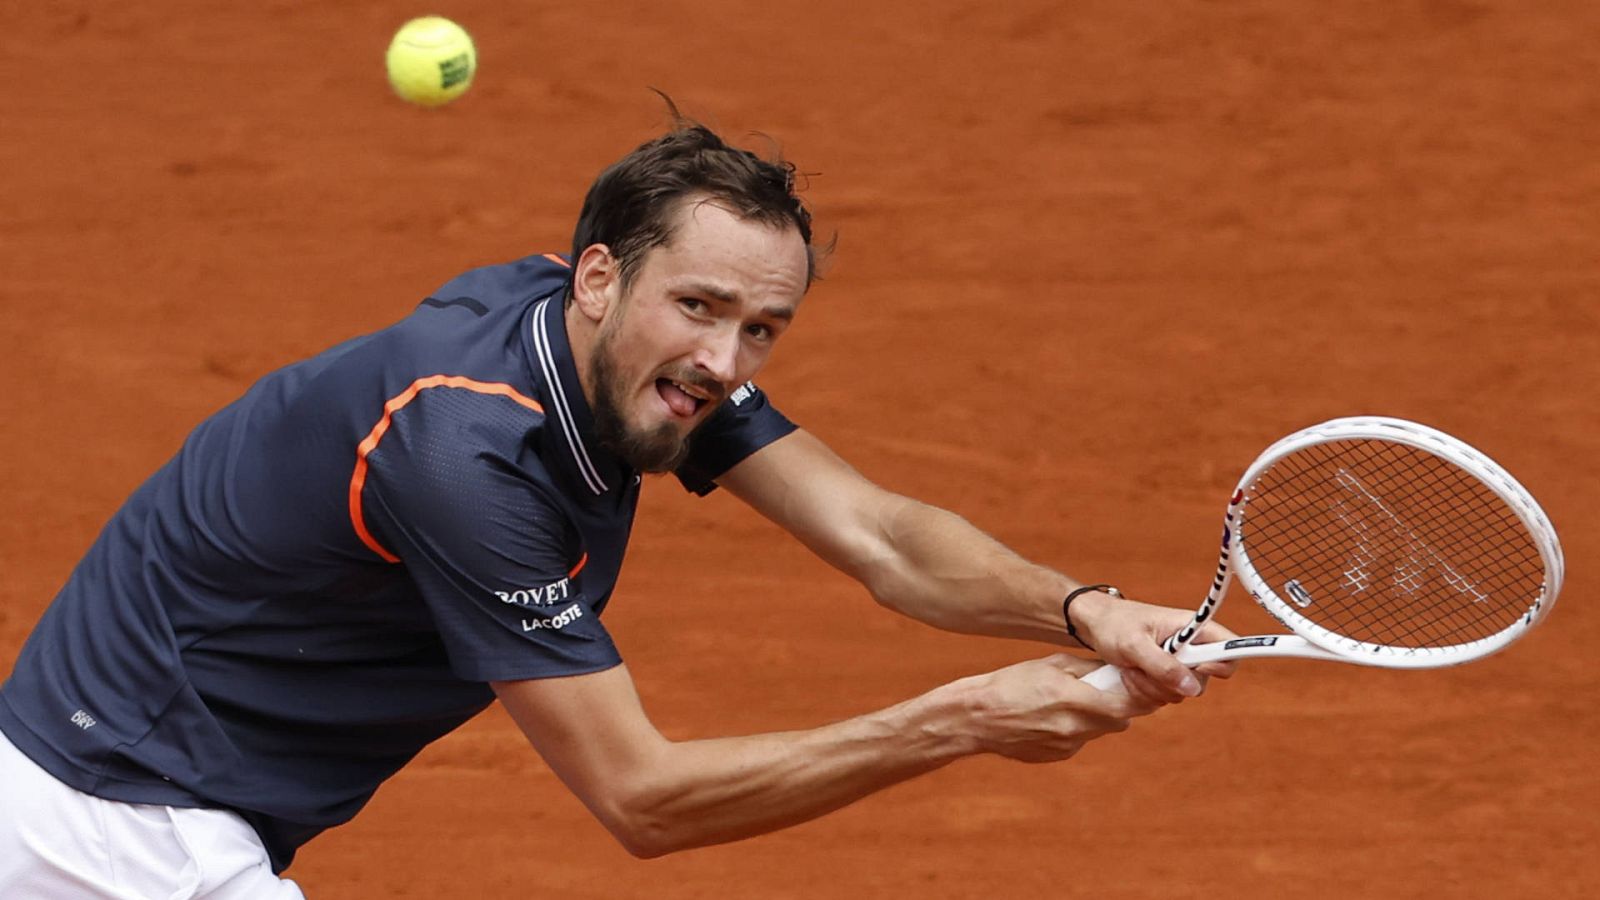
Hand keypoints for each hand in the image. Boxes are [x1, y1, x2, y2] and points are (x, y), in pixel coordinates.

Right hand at [949, 653, 1162, 762]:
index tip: (1143, 686)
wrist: (977, 718)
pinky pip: (1079, 740)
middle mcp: (1075, 727)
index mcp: (1074, 699)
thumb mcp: (1051, 665)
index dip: (1142, 696)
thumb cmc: (1011, 683)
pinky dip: (1075, 728)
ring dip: (1097, 717)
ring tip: (1071, 702)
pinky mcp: (1058, 755)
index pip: (1128, 705)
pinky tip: (1050, 717)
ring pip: (1099, 731)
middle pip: (1120, 720)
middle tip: (1109, 690)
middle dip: (1120, 706)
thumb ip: (1086, 670)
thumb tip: (1115, 670)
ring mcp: (1067, 745)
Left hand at [1068, 589, 1237, 703]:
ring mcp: (1177, 664)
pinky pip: (1164, 697)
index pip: (1230, 648)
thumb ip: (1163, 665)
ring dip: (1152, 687)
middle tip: (1144, 668)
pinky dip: (1144, 692)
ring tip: (1131, 668)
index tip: (1197, 667)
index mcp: (1193, 628)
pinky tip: (1129, 675)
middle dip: (1171, 682)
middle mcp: (1190, 647)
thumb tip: (1192, 688)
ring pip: (1180, 693)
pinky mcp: (1163, 677)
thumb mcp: (1134, 644)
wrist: (1093, 625)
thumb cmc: (1113, 623)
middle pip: (1202, 681)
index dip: (1221, 664)